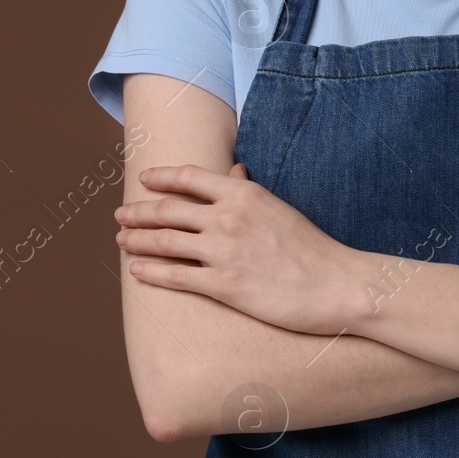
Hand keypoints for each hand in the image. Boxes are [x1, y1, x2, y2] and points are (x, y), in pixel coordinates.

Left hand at [115, 162, 366, 334]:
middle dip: (137, 211)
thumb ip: (250, 191)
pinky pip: (175, 276)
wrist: (338, 285)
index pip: (188, 178)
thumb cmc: (313, 249)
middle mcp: (228, 217)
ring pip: (163, 241)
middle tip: (121, 214)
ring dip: (136, 240)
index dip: (159, 178)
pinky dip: (150, 271)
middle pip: (167, 210)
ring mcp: (223, 252)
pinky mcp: (223, 286)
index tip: (143, 180)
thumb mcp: (280, 208)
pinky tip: (136, 270)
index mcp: (244, 193)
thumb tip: (234, 171)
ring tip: (121, 240)